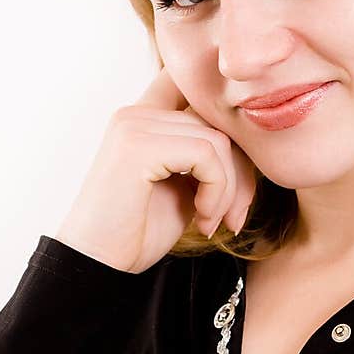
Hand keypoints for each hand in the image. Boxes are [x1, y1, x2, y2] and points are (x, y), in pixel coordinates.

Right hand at [54, 67, 256, 273]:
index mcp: (145, 118)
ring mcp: (135, 125)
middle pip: (219, 120)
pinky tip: (202, 219)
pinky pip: (206, 154)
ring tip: (212, 221)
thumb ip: (207, 156)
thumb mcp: (184, 187)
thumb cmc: (139, 232)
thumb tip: (255, 141)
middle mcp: (137, 112)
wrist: (98, 267)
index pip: (195, 86)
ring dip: (229, 189)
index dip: (229, 120)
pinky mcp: (137, 145)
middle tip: (235, 216)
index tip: (239, 174)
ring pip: (219, 139)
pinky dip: (217, 191)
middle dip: (241, 172)